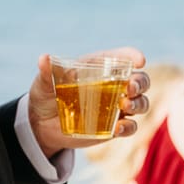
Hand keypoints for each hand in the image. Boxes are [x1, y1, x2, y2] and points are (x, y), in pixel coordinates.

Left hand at [28, 48, 149, 155]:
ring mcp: (116, 107)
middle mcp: (114, 85)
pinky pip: (130, 127)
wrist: (42, 125)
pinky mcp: (114, 127)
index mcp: (100, 68)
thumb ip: (47, 72)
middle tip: (131, 88)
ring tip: (125, 106)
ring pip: (141, 103)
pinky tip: (118, 127)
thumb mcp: (44, 83)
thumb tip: (44, 59)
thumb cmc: (46, 95)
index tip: (139, 60)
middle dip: (141, 82)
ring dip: (139, 103)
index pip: (123, 58)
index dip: (133, 56)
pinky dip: (129, 127)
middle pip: (140, 80)